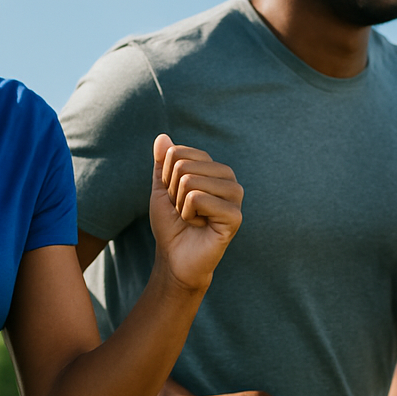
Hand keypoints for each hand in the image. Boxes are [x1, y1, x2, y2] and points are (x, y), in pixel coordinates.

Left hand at [150, 134, 243, 291]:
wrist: (176, 258)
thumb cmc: (171, 225)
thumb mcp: (161, 190)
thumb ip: (162, 163)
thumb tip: (161, 137)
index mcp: (214, 168)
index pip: (178, 153)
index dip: (166, 178)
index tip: (175, 197)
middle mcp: (228, 177)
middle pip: (182, 166)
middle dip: (172, 192)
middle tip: (184, 211)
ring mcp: (235, 196)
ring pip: (189, 182)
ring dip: (180, 205)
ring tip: (192, 218)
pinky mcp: (235, 215)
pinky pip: (197, 199)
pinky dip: (188, 215)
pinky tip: (200, 226)